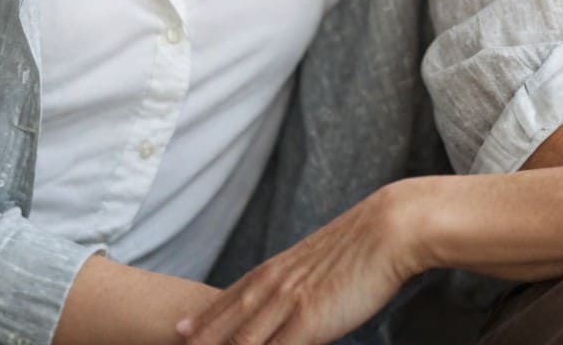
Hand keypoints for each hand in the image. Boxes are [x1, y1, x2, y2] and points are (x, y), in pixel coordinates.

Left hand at [178, 182, 422, 344]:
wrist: (391, 228)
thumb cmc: (370, 243)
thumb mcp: (328, 260)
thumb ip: (310, 279)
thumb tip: (309, 293)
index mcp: (282, 268)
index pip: (234, 295)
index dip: (206, 314)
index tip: (181, 328)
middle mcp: (277, 284)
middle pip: (227, 318)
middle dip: (200, 336)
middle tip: (172, 343)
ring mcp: (288, 302)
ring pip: (242, 338)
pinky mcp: (308, 320)